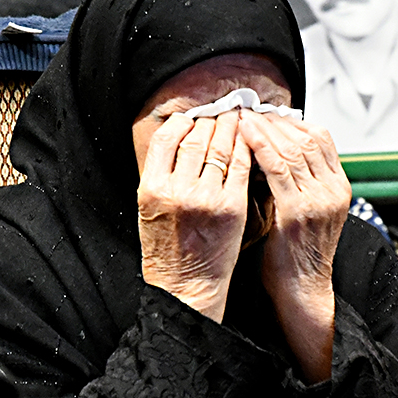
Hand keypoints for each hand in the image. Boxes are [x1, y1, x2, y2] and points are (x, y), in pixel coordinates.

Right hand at [137, 112, 250, 322]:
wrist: (186, 284)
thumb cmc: (168, 248)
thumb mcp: (149, 207)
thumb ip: (161, 173)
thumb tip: (180, 137)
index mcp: (152, 187)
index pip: (167, 137)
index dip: (183, 121)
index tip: (193, 118)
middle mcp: (178, 189)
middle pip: (197, 137)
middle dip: (211, 121)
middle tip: (221, 113)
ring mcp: (207, 197)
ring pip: (221, 147)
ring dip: (231, 128)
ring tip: (237, 120)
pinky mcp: (232, 206)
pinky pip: (242, 166)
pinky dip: (246, 149)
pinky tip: (248, 142)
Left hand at [238, 110, 350, 381]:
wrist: (301, 290)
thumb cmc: (292, 253)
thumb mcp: (299, 210)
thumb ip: (292, 182)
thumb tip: (266, 150)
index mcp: (338, 187)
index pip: (319, 137)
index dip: (291, 121)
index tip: (264, 114)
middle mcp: (333, 189)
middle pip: (307, 136)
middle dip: (275, 120)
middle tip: (248, 110)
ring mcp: (318, 199)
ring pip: (293, 147)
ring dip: (265, 128)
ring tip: (241, 116)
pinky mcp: (298, 211)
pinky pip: (279, 167)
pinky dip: (261, 146)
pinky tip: (244, 134)